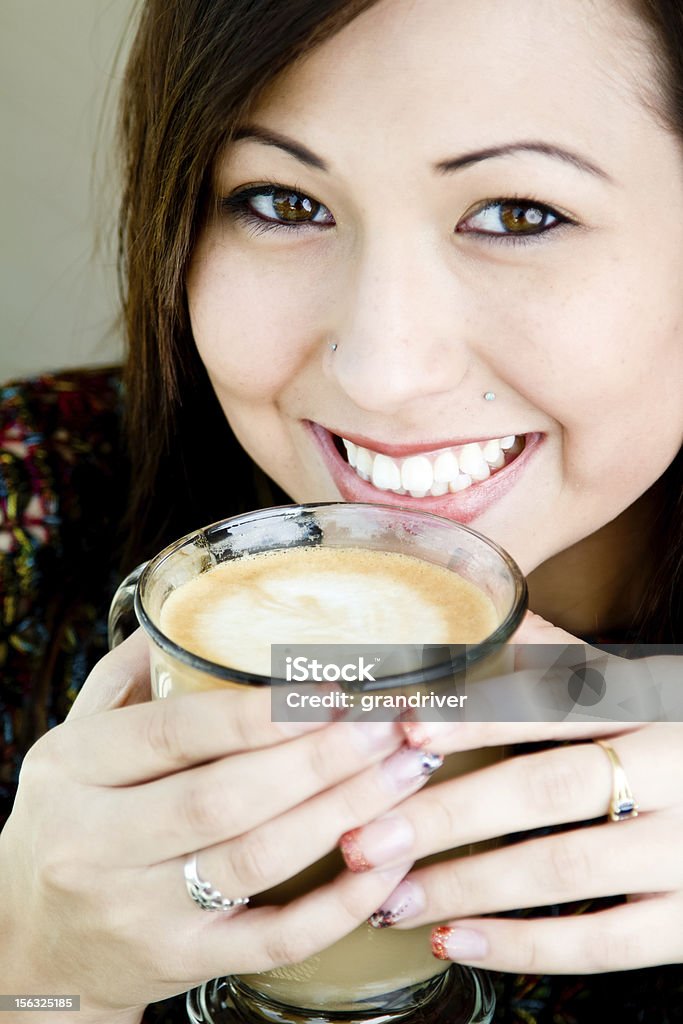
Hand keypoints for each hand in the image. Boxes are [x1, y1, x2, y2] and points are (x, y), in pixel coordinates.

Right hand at [0, 631, 438, 1016]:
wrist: (36, 946)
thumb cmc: (69, 822)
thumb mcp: (73, 743)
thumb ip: (126, 679)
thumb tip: (190, 613)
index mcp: (74, 769)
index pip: (174, 733)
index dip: (258, 712)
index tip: (331, 688)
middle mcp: (96, 842)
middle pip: (224, 798)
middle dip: (319, 758)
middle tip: (388, 724)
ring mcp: (139, 911)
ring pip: (256, 861)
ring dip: (342, 813)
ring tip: (404, 771)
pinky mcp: (180, 961)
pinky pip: (273, 940)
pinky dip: (338, 905)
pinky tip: (385, 865)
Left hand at [340, 612, 682, 973]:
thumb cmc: (678, 742)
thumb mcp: (644, 689)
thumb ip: (564, 666)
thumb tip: (474, 635)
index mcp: (655, 702)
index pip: (554, 703)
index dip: (477, 716)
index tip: (404, 730)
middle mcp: (674, 768)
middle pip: (544, 788)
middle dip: (447, 815)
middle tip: (364, 837)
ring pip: (561, 867)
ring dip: (465, 884)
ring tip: (389, 895)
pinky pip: (603, 942)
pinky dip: (522, 945)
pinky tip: (455, 941)